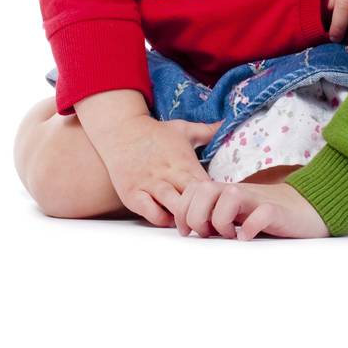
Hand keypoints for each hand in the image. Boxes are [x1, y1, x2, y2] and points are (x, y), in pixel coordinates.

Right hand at [87, 114, 220, 227]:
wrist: (121, 130)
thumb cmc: (155, 133)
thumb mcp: (183, 129)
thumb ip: (207, 131)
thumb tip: (226, 123)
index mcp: (185, 161)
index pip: (208, 186)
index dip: (217, 200)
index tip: (221, 207)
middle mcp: (169, 174)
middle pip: (195, 200)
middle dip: (204, 213)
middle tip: (211, 223)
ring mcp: (150, 184)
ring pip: (174, 208)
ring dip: (184, 218)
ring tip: (191, 224)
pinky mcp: (133, 193)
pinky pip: (151, 213)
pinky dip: (161, 219)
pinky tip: (167, 218)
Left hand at [174, 178, 330, 239]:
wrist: (306, 208)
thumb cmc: (266, 215)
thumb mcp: (235, 213)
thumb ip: (213, 215)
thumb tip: (185, 231)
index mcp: (225, 192)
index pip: (192, 189)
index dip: (182, 211)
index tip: (189, 232)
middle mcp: (239, 192)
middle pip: (204, 190)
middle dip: (197, 216)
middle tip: (209, 234)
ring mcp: (258, 200)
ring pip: (228, 197)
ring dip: (222, 220)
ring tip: (230, 235)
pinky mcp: (277, 212)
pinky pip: (260, 215)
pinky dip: (250, 228)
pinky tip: (249, 237)